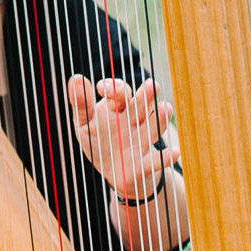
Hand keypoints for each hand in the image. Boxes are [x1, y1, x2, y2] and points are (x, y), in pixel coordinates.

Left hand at [67, 75, 178, 200]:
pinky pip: (158, 159)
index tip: (103, 89)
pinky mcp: (147, 162)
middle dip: (146, 95)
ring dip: (160, 119)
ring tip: (166, 108)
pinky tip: (175, 153)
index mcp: (117, 107)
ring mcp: (142, 139)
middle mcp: (134, 119)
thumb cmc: (99, 141)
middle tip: (151, 85)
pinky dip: (166, 156)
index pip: (119, 91)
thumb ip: (80, 104)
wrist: (113, 172)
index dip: (113, 87)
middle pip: (141, 104)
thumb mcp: (84, 123)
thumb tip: (76, 77)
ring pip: (153, 126)